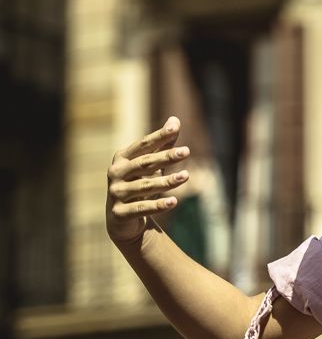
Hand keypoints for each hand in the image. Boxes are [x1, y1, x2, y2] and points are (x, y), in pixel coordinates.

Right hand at [106, 117, 189, 245]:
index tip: (175, 128)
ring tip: (186, 176)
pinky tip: (174, 201)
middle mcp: (116, 173)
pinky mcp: (120, 212)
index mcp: (122, 158)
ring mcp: (116, 193)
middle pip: (144, 163)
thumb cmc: (139, 184)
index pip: (143, 145)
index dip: (159, 136)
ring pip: (144, 186)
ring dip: (166, 181)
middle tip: (186, 151)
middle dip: (165, 157)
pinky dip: (157, 205)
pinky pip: (141, 208)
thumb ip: (162, 145)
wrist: (121, 219)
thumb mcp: (150, 166)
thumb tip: (175, 119)